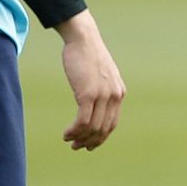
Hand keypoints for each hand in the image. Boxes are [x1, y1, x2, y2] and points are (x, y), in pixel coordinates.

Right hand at [55, 9, 125, 150]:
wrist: (83, 39)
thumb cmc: (88, 55)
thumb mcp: (101, 74)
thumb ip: (102, 89)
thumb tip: (94, 104)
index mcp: (119, 93)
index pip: (112, 124)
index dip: (100, 138)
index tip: (89, 145)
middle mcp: (114, 96)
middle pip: (103, 129)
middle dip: (90, 142)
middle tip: (76, 147)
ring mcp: (102, 95)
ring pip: (92, 127)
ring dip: (79, 138)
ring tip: (69, 140)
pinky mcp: (88, 94)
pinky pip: (83, 121)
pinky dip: (74, 130)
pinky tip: (67, 133)